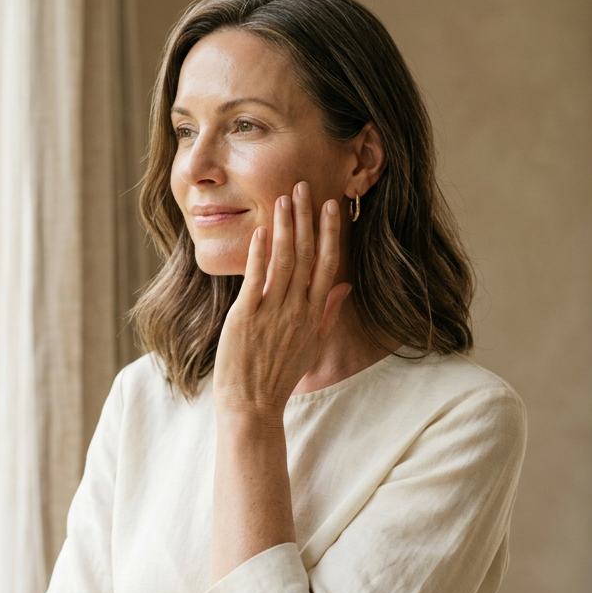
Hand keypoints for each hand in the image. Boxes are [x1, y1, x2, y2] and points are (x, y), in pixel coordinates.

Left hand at [212, 181, 351, 420]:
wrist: (253, 405)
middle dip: (305, 219)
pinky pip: (256, 279)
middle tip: (303, 187)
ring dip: (284, 227)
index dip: (329, 233)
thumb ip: (328, 312)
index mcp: (313, 314)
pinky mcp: (247, 316)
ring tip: (283, 199)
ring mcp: (273, 312)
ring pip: (284, 261)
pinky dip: (260, 253)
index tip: (330, 206)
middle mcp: (297, 309)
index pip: (327, 264)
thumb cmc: (279, 376)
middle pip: (306, 255)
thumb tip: (344, 286)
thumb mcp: (312, 344)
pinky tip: (263, 230)